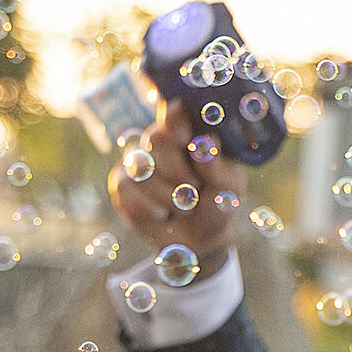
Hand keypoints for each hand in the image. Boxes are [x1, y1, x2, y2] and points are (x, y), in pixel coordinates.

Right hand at [105, 98, 245, 274]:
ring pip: (141, 166)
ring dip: (167, 196)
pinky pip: (125, 188)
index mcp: (188, 131)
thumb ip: (219, 167)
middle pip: (156, 137)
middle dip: (178, 170)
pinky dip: (147, 208)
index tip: (185, 138)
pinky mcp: (122, 183)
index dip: (174, 119)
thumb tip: (206, 143)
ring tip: (184, 207)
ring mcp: (137, 159)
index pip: (175, 110)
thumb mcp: (229, 188)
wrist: (197, 241)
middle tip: (194, 188)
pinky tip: (161, 215)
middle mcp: (159, 140)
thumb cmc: (215, 205)